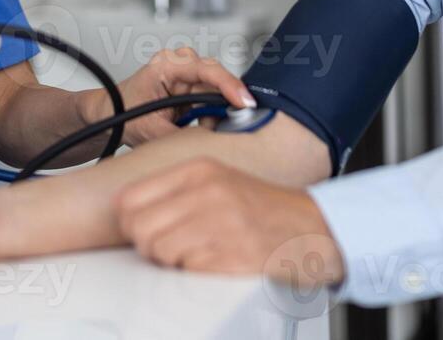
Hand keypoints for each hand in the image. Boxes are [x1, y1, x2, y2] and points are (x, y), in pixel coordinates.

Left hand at [84, 48, 254, 146]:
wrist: (111, 116)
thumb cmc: (123, 114)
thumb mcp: (150, 131)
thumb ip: (180, 136)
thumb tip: (208, 140)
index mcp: (166, 65)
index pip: (206, 69)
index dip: (229, 85)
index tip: (244, 101)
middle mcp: (180, 65)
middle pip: (216, 79)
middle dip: (223, 104)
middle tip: (222, 124)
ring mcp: (186, 75)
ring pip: (216, 93)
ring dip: (213, 114)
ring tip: (194, 127)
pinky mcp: (191, 88)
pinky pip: (211, 101)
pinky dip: (209, 116)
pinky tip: (195, 125)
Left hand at [113, 158, 345, 291]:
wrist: (313, 229)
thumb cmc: (264, 209)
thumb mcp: (218, 182)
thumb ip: (175, 191)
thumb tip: (129, 211)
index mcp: (198, 171)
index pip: (129, 199)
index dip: (129, 221)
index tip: (142, 229)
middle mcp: (207, 193)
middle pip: (138, 229)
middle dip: (149, 245)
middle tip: (170, 247)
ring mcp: (221, 224)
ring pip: (159, 252)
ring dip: (172, 261)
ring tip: (197, 254)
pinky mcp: (232, 255)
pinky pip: (188, 270)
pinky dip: (196, 273)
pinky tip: (216, 262)